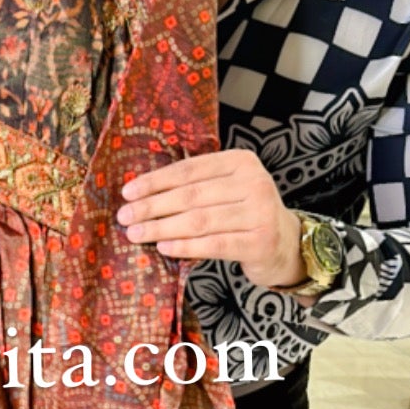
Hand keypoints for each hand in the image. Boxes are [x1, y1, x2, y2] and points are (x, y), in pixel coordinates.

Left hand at [116, 149, 304, 289]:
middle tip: (125, 216)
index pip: (189, 169)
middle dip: (153, 206)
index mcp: (241, 161)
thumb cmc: (244, 214)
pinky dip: (186, 246)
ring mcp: (260, 212)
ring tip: (136, 233)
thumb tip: (141, 192)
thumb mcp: (226, 190)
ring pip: (200, 220)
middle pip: (191, 195)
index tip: (128, 192)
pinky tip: (164, 247)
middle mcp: (254, 182)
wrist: (285, 244)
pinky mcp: (260, 242)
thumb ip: (195, 186)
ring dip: (162, 228)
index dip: (156, 181)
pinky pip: (214, 244)